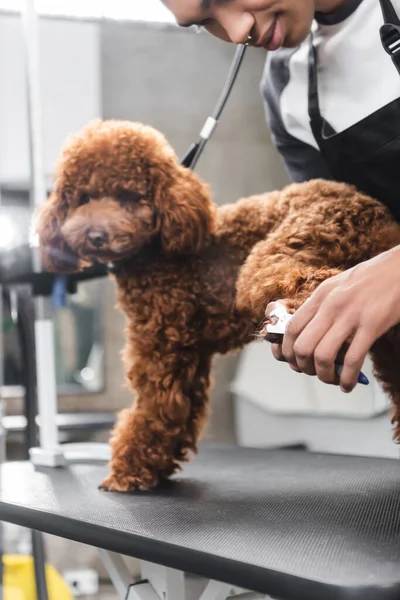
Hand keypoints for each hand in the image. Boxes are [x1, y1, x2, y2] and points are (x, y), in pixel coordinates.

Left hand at [267, 245, 399, 392]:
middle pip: (303, 346)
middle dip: (304, 367)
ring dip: (324, 375)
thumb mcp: (338, 286)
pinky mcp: (372, 325)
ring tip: (332, 380)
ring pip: (323, 356)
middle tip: (314, 372)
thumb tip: (310, 336)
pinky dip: (347, 378)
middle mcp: (331, 305)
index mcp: (320, 295)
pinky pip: (352, 359)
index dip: (287, 351)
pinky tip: (348, 384)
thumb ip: (322, 308)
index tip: (293, 362)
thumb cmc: (371, 279)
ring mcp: (351, 315)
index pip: (291, 328)